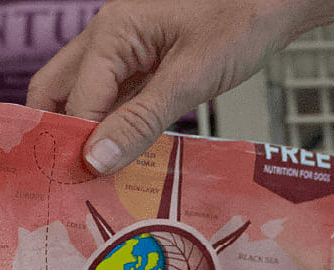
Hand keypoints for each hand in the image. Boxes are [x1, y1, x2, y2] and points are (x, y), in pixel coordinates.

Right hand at [26, 0, 307, 174]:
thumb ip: (140, 121)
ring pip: (83, 98)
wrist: (278, 1)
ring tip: (93, 179)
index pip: (74, 101)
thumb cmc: (242, 20)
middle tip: (65, 180)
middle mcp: (107, 38)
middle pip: (56, 91)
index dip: (74, 146)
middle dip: (56, 135)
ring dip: (86, 135)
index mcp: (111, 33)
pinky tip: (123, 158)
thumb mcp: (190, 78)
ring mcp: (123, 50)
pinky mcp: (143, 63)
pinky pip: (114, 99)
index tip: (76, 187)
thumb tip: (95, 161)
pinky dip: (113, 128)